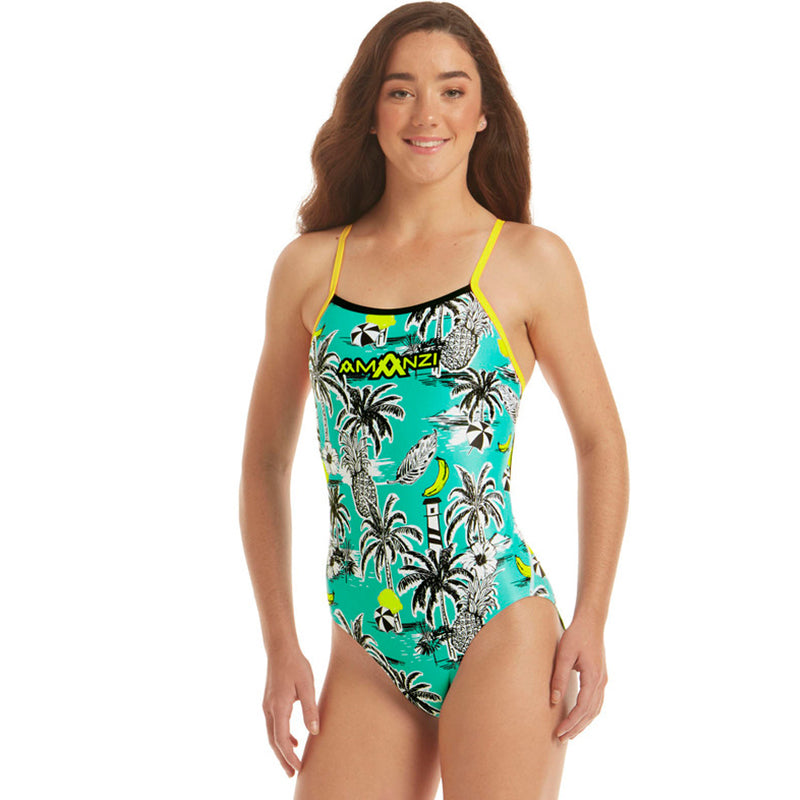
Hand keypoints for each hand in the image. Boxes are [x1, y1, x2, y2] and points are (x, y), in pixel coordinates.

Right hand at [263, 646, 319, 777]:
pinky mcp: (270, 702)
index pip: (281, 739)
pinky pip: (274, 725)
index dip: (289, 756)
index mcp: (279, 707)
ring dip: (281, 749)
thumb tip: (315, 732)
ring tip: (292, 761)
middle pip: (273, 741)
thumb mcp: (307, 686)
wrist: (281, 649)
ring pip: (272, 734)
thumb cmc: (296, 665)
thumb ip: (310, 709)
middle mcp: (269, 709)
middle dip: (282, 758)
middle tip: (291, 774)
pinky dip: (282, 736)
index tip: (298, 768)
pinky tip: (294, 739)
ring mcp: (268, 706)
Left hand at [550, 616, 606, 741]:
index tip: (559, 732)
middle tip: (561, 739)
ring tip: (569, 733)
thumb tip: (553, 700)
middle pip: (590, 713)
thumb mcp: (564, 654)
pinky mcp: (600, 677)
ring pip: (595, 709)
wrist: (591, 622)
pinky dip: (588, 714)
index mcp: (593, 678)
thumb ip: (559, 677)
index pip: (582, 708)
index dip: (571, 722)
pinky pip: (596, 702)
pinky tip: (579, 717)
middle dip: (576, 727)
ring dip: (583, 723)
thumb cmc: (576, 635)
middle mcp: (601, 682)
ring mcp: (603, 680)